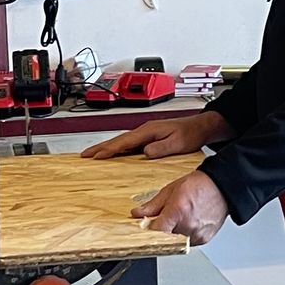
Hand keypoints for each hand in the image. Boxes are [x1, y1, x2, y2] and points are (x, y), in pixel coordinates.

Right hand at [82, 109, 226, 160]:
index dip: (110, 149)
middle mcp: (144, 130)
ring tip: (92, 155)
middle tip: (85, 155)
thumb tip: (145, 152)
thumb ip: (161, 148)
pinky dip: (116, 148)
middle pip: (118, 139)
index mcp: (149, 130)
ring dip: (106, 147)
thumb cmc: (190, 134)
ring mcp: (145, 133)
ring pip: (121, 141)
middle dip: (100, 147)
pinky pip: (128, 143)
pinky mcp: (148, 137)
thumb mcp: (178, 143)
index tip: (97, 156)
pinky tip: (111, 154)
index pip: (125, 141)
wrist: (199, 127)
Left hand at [132, 169, 230, 246]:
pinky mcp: (203, 239)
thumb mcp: (171, 189)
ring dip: (174, 232)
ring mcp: (197, 234)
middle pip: (164, 237)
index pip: (155, 231)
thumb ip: (153, 205)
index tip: (147, 225)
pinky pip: (187, 242)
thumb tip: (137, 213)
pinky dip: (185, 234)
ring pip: (175, 241)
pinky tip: (190, 221)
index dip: (148, 229)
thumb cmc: (200, 185)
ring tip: (182, 217)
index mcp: (178, 211)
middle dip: (162, 229)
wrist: (223, 187)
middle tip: (167, 217)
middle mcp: (188, 225)